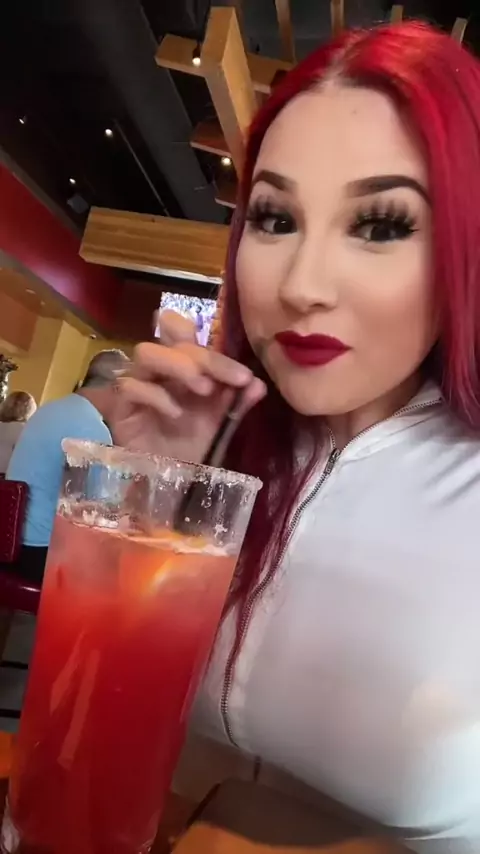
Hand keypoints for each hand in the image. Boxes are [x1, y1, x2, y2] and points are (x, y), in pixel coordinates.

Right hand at [111, 310, 266, 463]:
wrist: (170, 480)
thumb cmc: (192, 445)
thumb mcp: (221, 422)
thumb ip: (237, 401)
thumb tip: (258, 384)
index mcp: (182, 365)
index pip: (183, 331)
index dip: (210, 343)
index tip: (242, 374)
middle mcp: (159, 369)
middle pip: (172, 341)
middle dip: (206, 358)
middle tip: (233, 381)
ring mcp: (137, 383)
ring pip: (145, 353)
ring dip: (178, 365)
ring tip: (204, 390)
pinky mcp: (121, 405)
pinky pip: (130, 387)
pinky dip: (157, 396)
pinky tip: (176, 415)